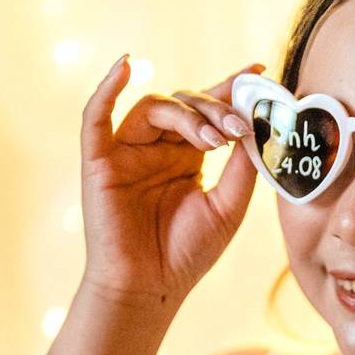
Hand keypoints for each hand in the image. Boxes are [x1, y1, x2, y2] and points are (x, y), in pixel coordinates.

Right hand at [79, 54, 264, 307]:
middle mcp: (157, 149)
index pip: (209, 111)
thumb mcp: (229, 205)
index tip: (259, 72)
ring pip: (154, 108)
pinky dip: (107, 88)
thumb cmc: (188, 252)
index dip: (231, 89)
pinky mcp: (100, 162)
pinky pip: (95, 117)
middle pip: (186, 104)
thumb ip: (242, 165)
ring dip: (188, 114)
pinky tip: (125, 66)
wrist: (151, 288)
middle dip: (217, 109)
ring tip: (214, 137)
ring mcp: (127, 153)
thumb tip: (258, 126)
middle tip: (239, 126)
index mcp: (187, 157)